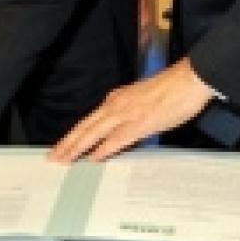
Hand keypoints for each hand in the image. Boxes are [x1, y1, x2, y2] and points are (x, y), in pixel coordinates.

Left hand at [49, 58, 216, 162]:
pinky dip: (102, 150)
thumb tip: (122, 129)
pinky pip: (115, 140)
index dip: (74, 135)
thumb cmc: (171, 89)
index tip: (63, 146)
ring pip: (94, 133)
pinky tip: (92, 159)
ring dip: (77, 148)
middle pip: (85, 127)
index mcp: (117, 99)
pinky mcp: (139, 123)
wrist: (188, 79)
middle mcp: (116, 105)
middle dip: (67, 143)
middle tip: (52, 157)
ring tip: (63, 161)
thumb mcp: (142, 98)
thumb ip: (129, 111)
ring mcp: (126, 114)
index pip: (89, 120)